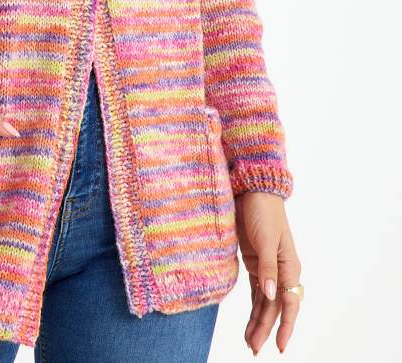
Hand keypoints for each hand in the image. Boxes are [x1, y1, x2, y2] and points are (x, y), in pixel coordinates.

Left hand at [236, 191, 301, 354]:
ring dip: (258, 322)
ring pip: (265, 303)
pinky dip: (253, 308)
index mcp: (289, 266)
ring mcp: (268, 269)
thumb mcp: (265, 239)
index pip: (289, 303)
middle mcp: (281, 271)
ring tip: (250, 343)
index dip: (285, 326)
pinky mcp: (256, 264)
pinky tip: (249, 323)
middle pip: (274, 307)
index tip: (279, 346)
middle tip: (254, 349)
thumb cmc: (263, 211)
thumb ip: (267, 268)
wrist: (253, 190)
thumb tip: (270, 295)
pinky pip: (256, 293)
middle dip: (266, 329)